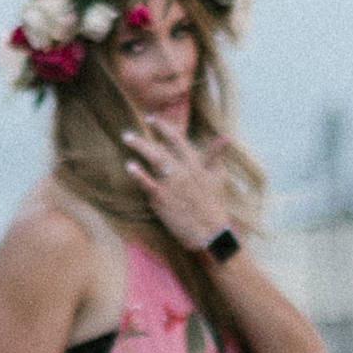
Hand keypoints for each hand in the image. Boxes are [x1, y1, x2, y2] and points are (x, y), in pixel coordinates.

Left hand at [117, 120, 232, 249]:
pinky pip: (147, 183)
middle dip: (146, 136)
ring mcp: (172, 184)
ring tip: (127, 138)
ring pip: (154, 159)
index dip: (164, 128)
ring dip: (140, 146)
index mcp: (196, 165)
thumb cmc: (214, 207)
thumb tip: (225, 137)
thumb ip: (217, 156)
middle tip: (129, 131)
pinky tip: (129, 165)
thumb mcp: (218, 178)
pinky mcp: (163, 199)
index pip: (178, 140)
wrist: (212, 233)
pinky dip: (138, 173)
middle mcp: (184, 171)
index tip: (152, 119)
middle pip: (162, 147)